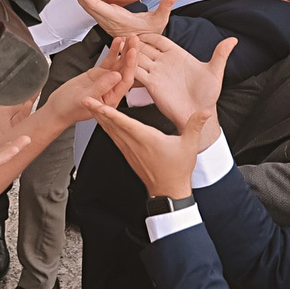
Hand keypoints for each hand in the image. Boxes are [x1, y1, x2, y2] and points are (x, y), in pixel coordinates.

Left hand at [0, 79, 32, 164]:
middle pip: (22, 96)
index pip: (11, 87)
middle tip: (38, 77)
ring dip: (33, 100)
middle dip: (31, 87)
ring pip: (27, 107)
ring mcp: (10, 120)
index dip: (19, 79)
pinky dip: (31, 117)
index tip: (27, 69)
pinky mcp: (12, 132)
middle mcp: (5, 109)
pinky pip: (25, 123)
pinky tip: (35, 110)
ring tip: (40, 90)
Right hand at [45, 35, 140, 125]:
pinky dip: (113, 51)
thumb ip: (101, 87)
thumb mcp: (85, 98)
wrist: (58, 107)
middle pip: (125, 69)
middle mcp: (113, 89)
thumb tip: (116, 75)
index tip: (132, 52)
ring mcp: (106, 80)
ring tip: (130, 37)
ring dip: (125, 50)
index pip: (125, 80)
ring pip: (118, 63)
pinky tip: (117, 42)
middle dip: (131, 54)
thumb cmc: (70, 108)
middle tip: (135, 40)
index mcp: (113, 99)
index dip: (130, 65)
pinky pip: (109, 61)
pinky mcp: (99, 73)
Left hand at [70, 0, 172, 36]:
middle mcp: (104, 18)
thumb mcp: (159, 22)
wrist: (141, 47)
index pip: (93, 4)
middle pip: (84, 1)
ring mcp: (102, 18)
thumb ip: (165, 8)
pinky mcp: (103, 15)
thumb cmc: (148, 35)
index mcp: (114, 17)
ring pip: (84, 1)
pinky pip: (89, 2)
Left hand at [88, 100, 218, 199]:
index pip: (123, 122)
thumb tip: (205, 110)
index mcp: (145, 139)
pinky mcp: (128, 153)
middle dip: (97, 110)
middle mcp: (133, 144)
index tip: (95, 103)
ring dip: (99, 117)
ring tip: (90, 104)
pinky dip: (106, 126)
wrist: (168, 191)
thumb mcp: (189, 145)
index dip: (108, 111)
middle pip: (110, 124)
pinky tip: (102, 120)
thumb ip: (195, 125)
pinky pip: (113, 137)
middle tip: (85, 97)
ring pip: (109, 130)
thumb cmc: (177, 170)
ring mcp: (129, 149)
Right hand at [126, 34, 232, 128]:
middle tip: (125, 36)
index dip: (149, 34)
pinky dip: (129, 69)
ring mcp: (156, 73)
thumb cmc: (207, 95)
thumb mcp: (215, 72)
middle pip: (145, 47)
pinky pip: (137, 74)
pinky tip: (123, 64)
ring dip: (130, 53)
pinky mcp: (151, 86)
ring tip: (121, 46)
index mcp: (177, 55)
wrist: (199, 115)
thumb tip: (234, 39)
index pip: (159, 39)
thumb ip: (221, 54)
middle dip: (135, 42)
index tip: (140, 30)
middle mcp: (164, 63)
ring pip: (138, 59)